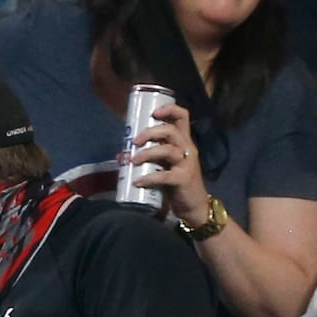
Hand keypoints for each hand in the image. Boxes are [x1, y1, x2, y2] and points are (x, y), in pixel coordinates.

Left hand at [130, 102, 213, 228]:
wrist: (195, 206)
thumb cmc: (177, 182)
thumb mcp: (165, 165)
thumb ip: (148, 158)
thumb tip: (121, 154)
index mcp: (184, 141)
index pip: (182, 116)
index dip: (169, 109)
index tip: (153, 113)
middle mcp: (187, 149)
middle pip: (171, 131)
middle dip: (150, 133)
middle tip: (135, 141)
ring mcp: (186, 164)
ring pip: (168, 150)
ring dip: (148, 153)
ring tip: (133, 160)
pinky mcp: (183, 179)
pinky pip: (165, 176)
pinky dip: (149, 178)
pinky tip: (137, 181)